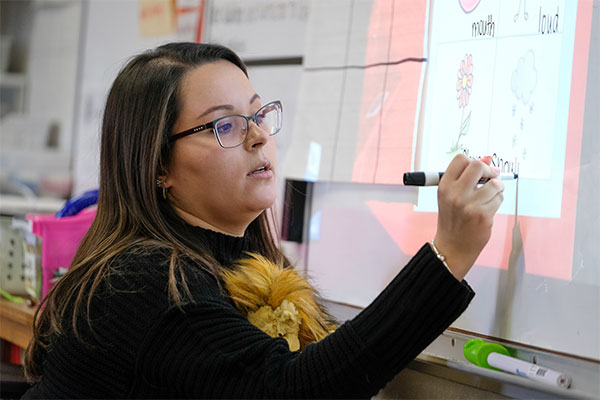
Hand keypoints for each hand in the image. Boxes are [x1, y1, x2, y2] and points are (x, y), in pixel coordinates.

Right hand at [434, 154, 503, 279]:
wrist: (452, 246)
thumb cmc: (452, 219)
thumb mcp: (451, 196)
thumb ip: (465, 177)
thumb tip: (487, 158)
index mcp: (444, 187)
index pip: (461, 159)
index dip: (473, 161)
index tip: (480, 169)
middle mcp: (455, 194)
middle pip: (478, 166)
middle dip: (489, 170)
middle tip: (492, 176)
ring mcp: (469, 205)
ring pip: (494, 184)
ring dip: (497, 188)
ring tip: (489, 197)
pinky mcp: (483, 215)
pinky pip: (499, 199)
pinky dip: (497, 201)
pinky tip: (488, 209)